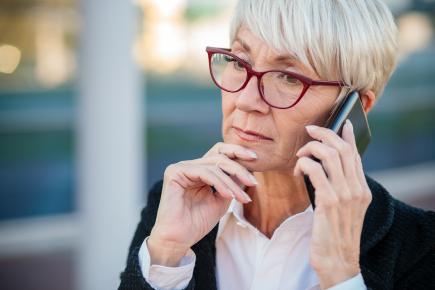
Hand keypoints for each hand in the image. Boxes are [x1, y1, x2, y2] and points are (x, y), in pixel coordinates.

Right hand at [148, 142, 257, 265]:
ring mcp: (181, 168)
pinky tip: (228, 196)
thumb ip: (233, 183)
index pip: (220, 153)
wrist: (178, 239)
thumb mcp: (223, 199)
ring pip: (214, 165)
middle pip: (219, 156)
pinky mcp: (175, 172)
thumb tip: (249, 167)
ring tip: (242, 198)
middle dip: (239, 168)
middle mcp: (190, 165)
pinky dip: (220, 183)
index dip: (238, 152)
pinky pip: (204, 172)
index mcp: (199, 170)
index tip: (256, 160)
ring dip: (232, 182)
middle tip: (253, 182)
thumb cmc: (198, 222)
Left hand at [294, 120, 371, 288]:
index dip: (347, 136)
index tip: (341, 122)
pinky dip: (304, 164)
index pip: (355, 155)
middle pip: (343, 149)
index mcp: (362, 190)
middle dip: (325, 133)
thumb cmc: (335, 234)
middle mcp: (357, 189)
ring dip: (311, 148)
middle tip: (309, 130)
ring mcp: (344, 195)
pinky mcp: (328, 201)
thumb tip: (324, 167)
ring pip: (330, 155)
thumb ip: (340, 188)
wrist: (337, 260)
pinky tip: (297, 170)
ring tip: (300, 155)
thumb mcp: (343, 209)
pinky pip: (315, 170)